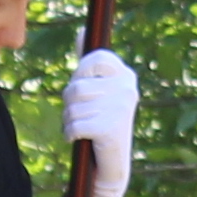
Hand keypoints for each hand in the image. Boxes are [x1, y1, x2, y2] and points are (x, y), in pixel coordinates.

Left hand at [62, 49, 139, 196]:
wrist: (112, 163)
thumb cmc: (102, 121)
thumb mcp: (99, 89)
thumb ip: (90, 62)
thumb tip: (83, 32)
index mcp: (125, 75)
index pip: (95, 58)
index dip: (81, 72)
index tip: (84, 89)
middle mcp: (126, 89)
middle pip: (76, 86)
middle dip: (70, 104)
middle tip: (84, 115)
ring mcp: (120, 108)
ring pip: (72, 107)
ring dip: (69, 121)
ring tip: (83, 129)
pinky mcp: (110, 129)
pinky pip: (73, 125)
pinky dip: (70, 135)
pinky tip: (79, 139)